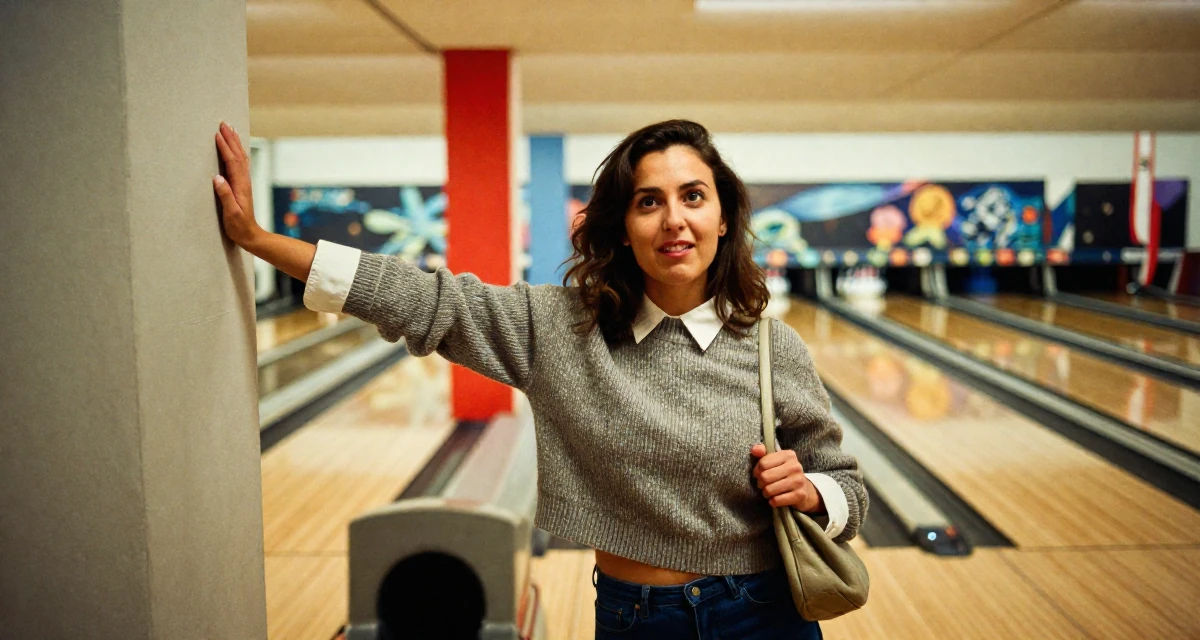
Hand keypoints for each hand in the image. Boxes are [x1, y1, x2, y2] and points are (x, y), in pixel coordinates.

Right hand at [213, 122, 261, 247]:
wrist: (250, 235)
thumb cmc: (239, 226)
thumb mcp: (231, 213)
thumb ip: (225, 195)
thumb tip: (218, 178)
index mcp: (240, 186)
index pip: (232, 162)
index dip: (225, 147)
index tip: (217, 134)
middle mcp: (244, 181)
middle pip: (238, 155)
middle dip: (231, 138)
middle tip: (224, 123)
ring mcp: (244, 183)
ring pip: (241, 158)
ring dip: (235, 143)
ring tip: (230, 130)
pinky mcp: (242, 186)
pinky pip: (240, 164)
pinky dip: (237, 152)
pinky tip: (236, 149)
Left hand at [751, 443, 821, 511]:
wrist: (804, 489)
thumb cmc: (784, 473)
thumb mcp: (775, 460)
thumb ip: (763, 453)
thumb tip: (754, 450)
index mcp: (788, 455)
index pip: (763, 463)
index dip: (756, 471)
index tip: (758, 474)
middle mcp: (795, 466)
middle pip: (765, 477)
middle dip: (760, 483)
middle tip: (763, 485)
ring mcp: (799, 481)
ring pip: (769, 490)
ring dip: (765, 493)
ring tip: (769, 491)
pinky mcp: (800, 495)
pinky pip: (776, 500)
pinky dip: (772, 501)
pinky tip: (775, 499)